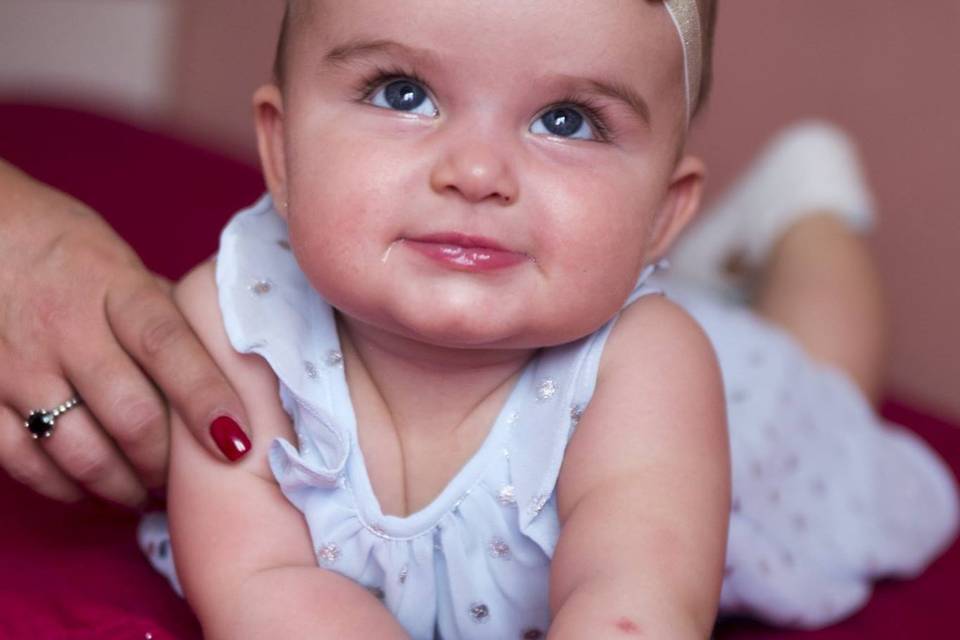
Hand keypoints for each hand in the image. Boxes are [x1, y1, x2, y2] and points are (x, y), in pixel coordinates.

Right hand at [0, 160, 251, 506]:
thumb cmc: (66, 251)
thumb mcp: (124, 265)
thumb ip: (167, 315)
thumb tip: (227, 363)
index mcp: (115, 287)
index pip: (168, 347)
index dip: (206, 398)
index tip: (239, 440)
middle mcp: (66, 328)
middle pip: (128, 415)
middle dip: (165, 461)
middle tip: (186, 476)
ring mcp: (17, 365)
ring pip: (77, 451)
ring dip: (122, 485)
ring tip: (145, 490)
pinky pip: (22, 460)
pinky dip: (62, 486)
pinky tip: (89, 487)